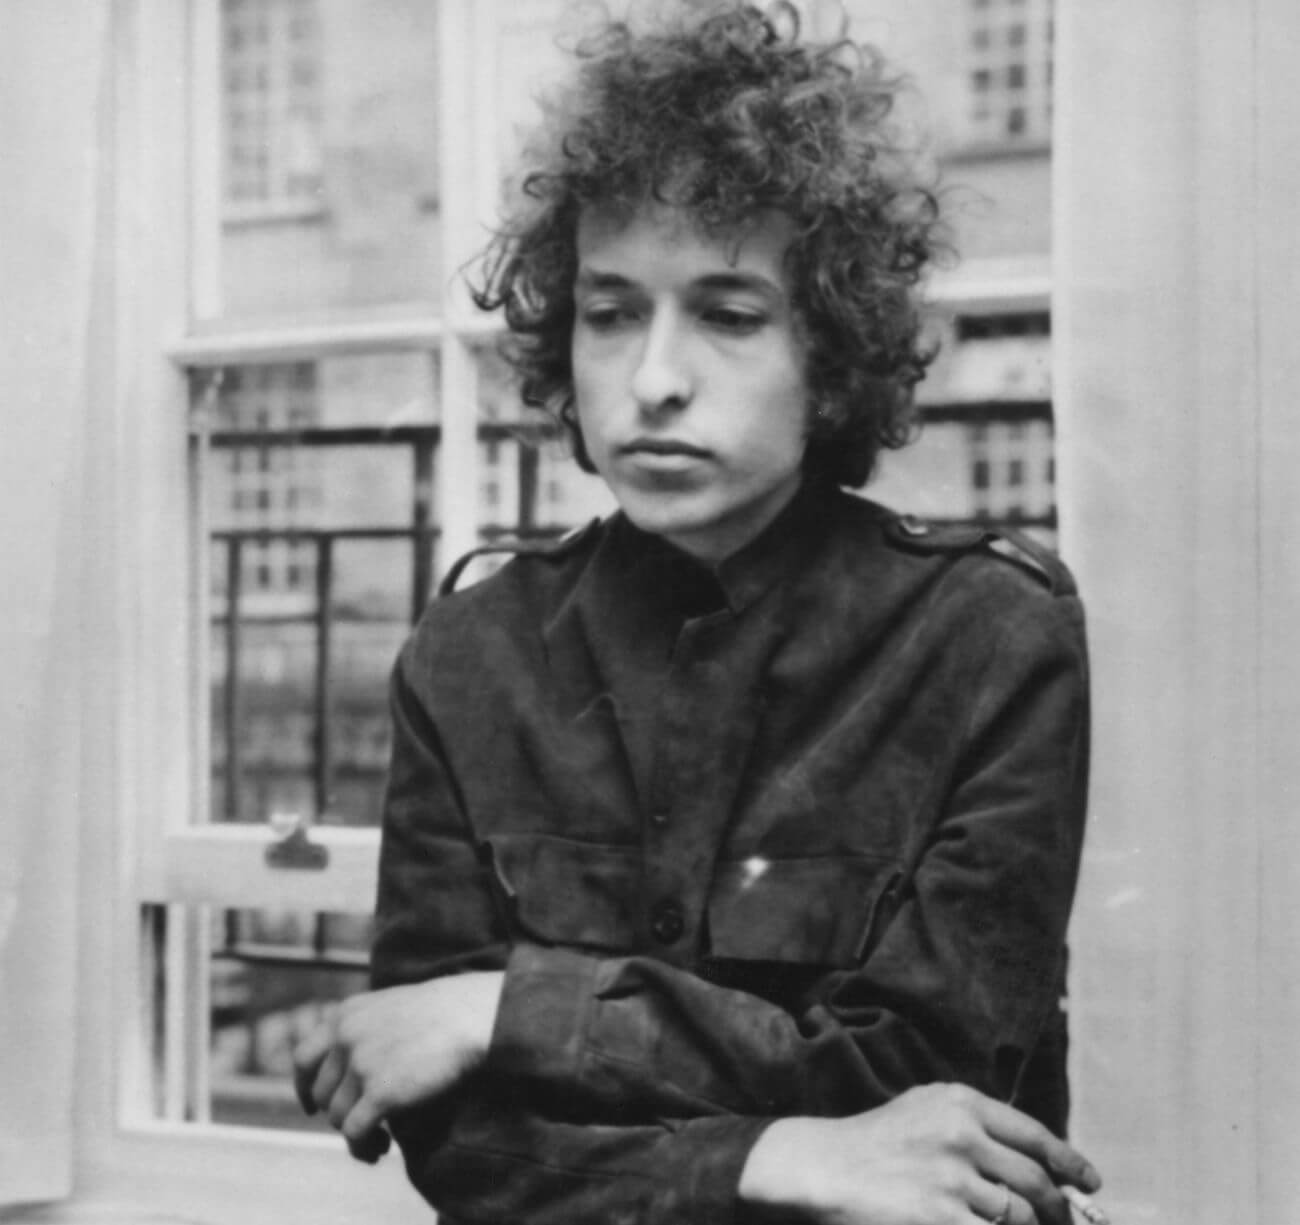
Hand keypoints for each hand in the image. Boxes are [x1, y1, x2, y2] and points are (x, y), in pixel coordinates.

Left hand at [292, 972, 503, 1162]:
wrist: (470, 1015)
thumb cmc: (442, 1010)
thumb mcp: (390, 1006)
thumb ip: (363, 1028)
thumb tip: (350, 1067)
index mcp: (345, 1014)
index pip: (303, 1057)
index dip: (305, 1086)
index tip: (313, 1106)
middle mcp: (345, 1037)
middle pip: (320, 1091)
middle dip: (336, 1112)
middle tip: (361, 1124)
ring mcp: (361, 1064)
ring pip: (336, 1116)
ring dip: (353, 1135)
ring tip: (378, 1142)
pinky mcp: (380, 1093)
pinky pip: (354, 1133)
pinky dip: (362, 1147)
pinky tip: (382, 1148)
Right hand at [737, 1083, 1101, 1224]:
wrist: (826, 1167)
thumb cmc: (877, 1140)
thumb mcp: (925, 1108)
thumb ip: (976, 1123)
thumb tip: (1037, 1156)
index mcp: (961, 1103)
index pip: (1035, 1136)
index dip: (1071, 1164)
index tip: (1090, 1184)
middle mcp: (961, 1136)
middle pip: (1035, 1181)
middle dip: (1058, 1210)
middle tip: (1063, 1221)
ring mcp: (951, 1180)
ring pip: (1019, 1216)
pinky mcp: (939, 1218)